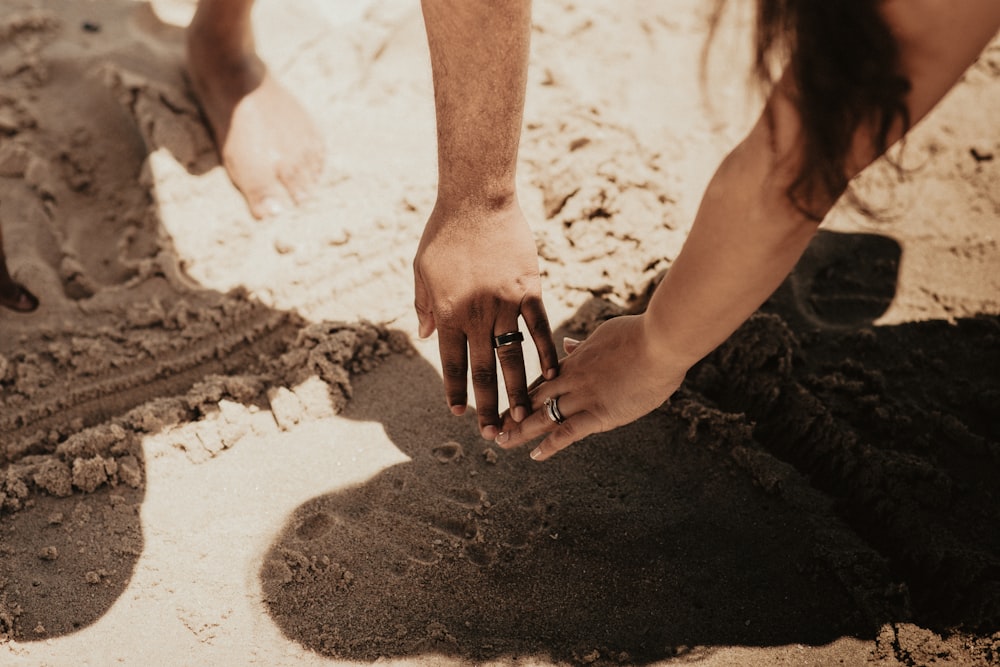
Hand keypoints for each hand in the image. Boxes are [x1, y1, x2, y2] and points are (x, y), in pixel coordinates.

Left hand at [414, 200, 558, 438]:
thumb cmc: (444, 233)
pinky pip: (539, 327)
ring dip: (518, 389)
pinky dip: (545, 352)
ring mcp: (506, 303)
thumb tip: (425, 335)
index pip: (452, 362)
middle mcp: (477, 315)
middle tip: (494, 433)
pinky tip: (551, 374)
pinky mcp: (530, 289)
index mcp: (448, 313)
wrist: (476, 200)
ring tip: (524, 415)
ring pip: (513, 356)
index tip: (457, 414)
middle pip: (483, 369)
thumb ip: (425, 305)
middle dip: (487, 404)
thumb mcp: (422, 270)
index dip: (454, 391)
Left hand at [494, 314, 687, 459]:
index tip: (508, 405)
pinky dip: (550, 445)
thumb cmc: (641, 334)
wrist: (661, 341)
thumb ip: (584, 344)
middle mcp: (573, 380)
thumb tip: (568, 344)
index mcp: (575, 362)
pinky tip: (535, 455)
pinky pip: (568, 432)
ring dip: (520, 431)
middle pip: (533, 399)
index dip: (521, 395)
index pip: (541, 381)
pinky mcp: (600, 413)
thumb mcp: (605, 333)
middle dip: (512, 414)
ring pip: (542, 416)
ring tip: (501, 443)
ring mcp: (584, 397)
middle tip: (491, 426)